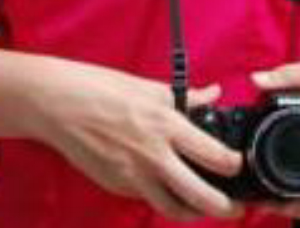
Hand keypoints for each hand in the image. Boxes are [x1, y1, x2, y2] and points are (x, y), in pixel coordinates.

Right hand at [24, 58, 243, 221]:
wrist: (61, 105)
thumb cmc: (102, 89)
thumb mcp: (150, 87)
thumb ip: (186, 97)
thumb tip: (212, 94)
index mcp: (166, 124)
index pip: (212, 154)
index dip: (232, 165)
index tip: (238, 167)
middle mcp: (153, 155)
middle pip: (199, 195)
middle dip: (223, 208)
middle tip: (235, 210)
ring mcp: (134, 175)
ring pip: (172, 208)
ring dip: (193, 213)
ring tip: (204, 210)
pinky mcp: (117, 186)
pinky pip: (147, 198)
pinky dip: (161, 200)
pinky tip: (168, 193)